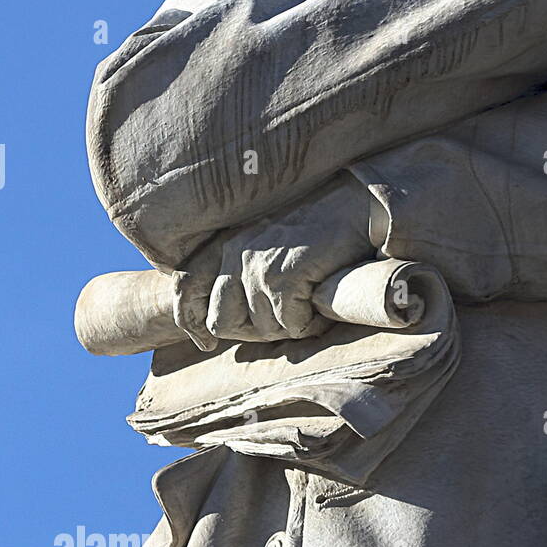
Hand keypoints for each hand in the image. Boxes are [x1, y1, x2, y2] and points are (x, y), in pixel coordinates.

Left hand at [171, 174, 376, 350]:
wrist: (359, 203)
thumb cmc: (319, 222)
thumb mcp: (270, 237)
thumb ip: (243, 266)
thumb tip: (222, 319)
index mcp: (228, 242)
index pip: (187, 288)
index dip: (192, 322)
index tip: (206, 343)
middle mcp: (236, 253)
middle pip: (221, 322)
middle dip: (251, 332)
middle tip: (284, 321)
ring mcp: (260, 266)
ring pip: (262, 329)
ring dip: (289, 327)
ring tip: (310, 305)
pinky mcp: (286, 276)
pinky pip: (292, 325)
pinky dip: (311, 324)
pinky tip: (323, 306)